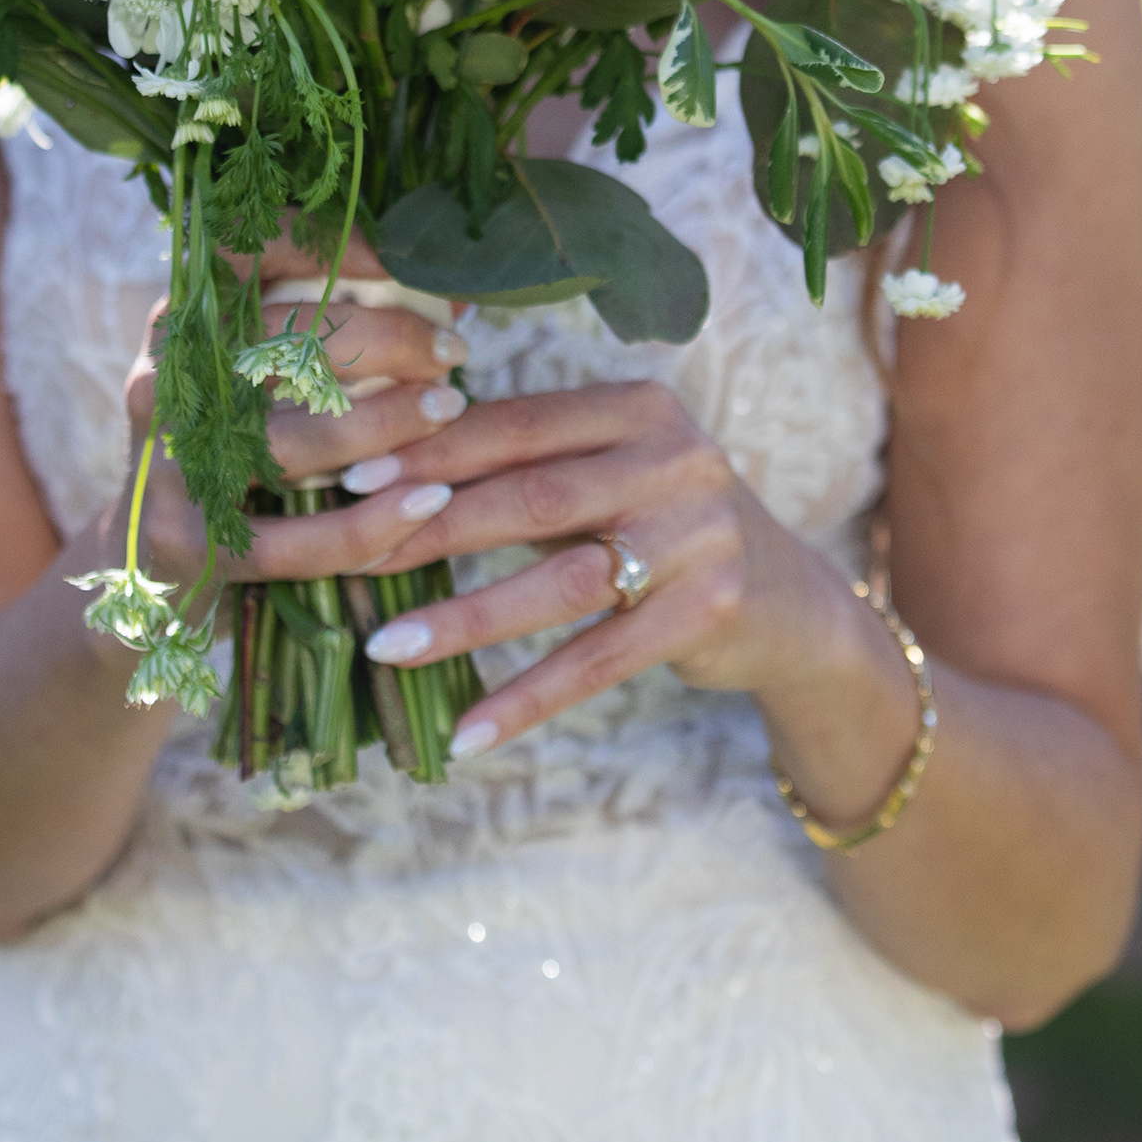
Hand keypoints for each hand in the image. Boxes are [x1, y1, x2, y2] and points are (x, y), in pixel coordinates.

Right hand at [104, 235, 473, 608]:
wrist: (142, 560)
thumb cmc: (230, 445)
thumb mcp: (255, 376)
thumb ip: (331, 332)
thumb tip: (450, 296)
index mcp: (181, 323)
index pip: (243, 255)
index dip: (325, 247)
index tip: (402, 261)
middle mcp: (167, 383)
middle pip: (285, 343)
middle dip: (387, 339)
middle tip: (452, 350)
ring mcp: (170, 466)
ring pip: (296, 440)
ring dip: (388, 422)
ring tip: (450, 408)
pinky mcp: (188, 543)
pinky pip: (294, 538)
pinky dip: (370, 523)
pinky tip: (428, 502)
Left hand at [339, 377, 857, 756]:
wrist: (791, 602)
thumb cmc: (664, 528)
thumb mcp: (612, 476)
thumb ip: (531, 465)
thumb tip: (393, 472)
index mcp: (641, 408)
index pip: (518, 423)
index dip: (431, 451)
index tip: (352, 478)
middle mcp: (678, 458)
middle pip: (531, 496)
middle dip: (431, 528)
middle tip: (351, 556)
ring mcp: (699, 537)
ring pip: (558, 583)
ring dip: (465, 619)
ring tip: (388, 647)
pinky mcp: (708, 612)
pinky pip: (597, 662)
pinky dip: (527, 699)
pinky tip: (469, 733)